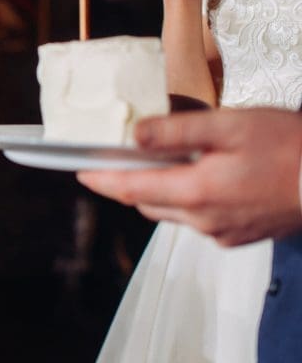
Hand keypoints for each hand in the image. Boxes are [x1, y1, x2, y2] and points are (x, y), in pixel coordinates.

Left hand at [77, 109, 301, 246]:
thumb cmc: (291, 148)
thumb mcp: (230, 126)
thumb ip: (176, 131)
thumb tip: (134, 136)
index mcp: (195, 193)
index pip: (130, 190)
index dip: (101, 179)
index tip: (81, 171)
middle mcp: (202, 220)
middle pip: (147, 203)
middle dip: (130, 183)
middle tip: (120, 160)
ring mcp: (221, 233)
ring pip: (172, 212)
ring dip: (161, 191)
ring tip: (165, 163)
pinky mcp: (239, 236)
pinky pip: (199, 219)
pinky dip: (190, 200)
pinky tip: (205, 177)